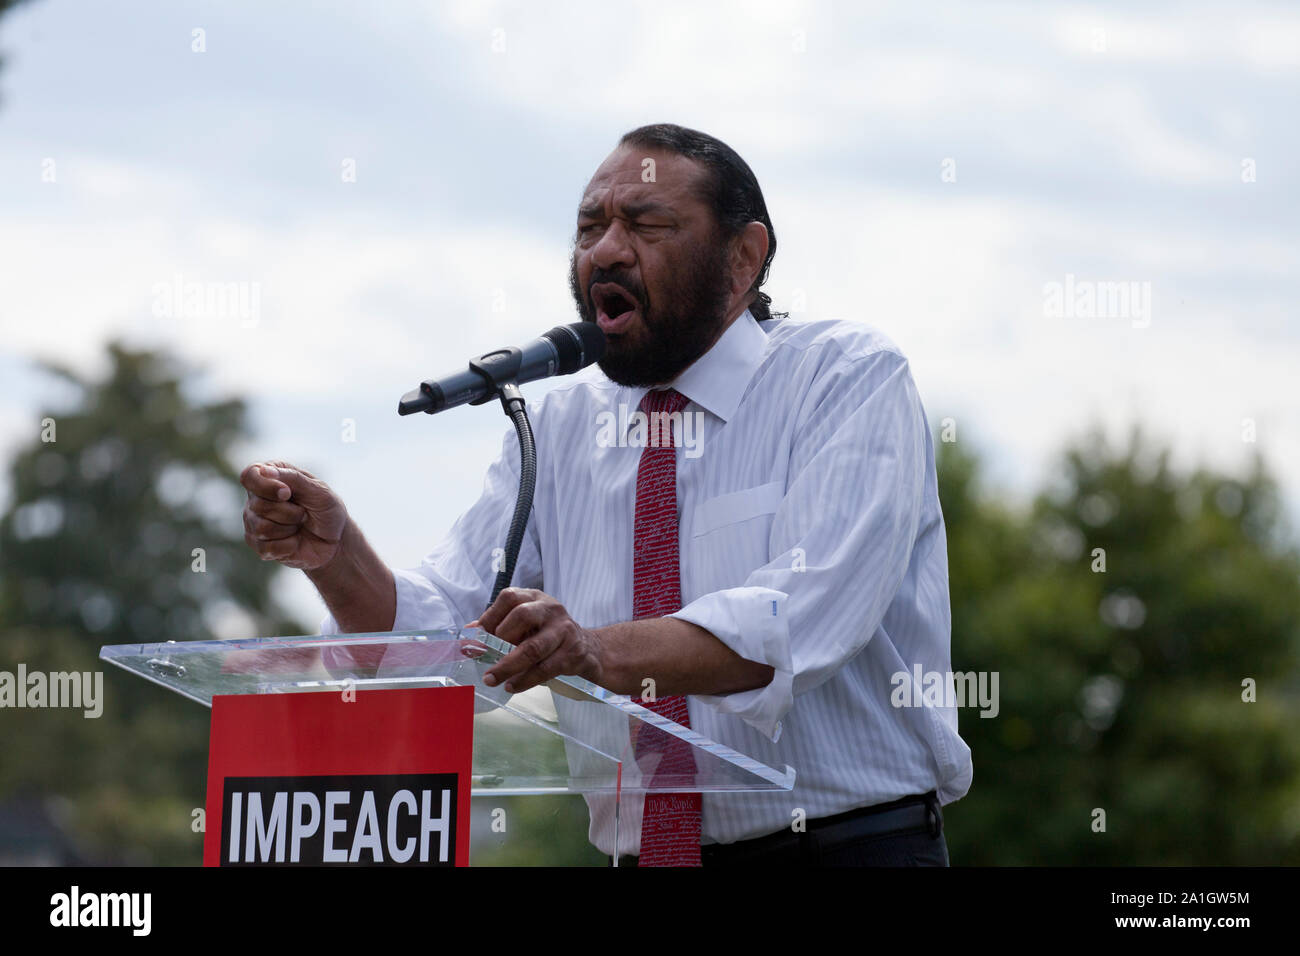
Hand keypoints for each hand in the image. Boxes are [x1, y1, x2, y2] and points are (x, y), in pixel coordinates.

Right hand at [240, 461, 348, 570]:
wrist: (335, 542)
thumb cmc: (327, 511)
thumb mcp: (320, 491)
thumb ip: (294, 478)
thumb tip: (264, 470)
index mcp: (271, 476)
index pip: (250, 475)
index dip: (265, 486)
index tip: (287, 493)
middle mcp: (257, 497)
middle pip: (258, 505)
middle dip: (289, 512)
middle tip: (303, 513)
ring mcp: (254, 522)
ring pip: (261, 528)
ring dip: (289, 529)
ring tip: (299, 526)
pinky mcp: (258, 544)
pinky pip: (266, 548)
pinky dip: (288, 545)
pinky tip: (295, 541)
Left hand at [472, 588, 603, 693]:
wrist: (589, 649)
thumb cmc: (548, 636)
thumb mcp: (526, 626)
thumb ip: (498, 628)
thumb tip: (468, 636)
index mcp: (535, 598)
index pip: (509, 597)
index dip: (490, 616)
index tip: (476, 638)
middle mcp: (551, 609)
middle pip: (522, 615)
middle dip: (499, 639)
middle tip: (483, 658)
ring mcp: (564, 630)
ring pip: (533, 647)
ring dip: (508, 666)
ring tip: (492, 679)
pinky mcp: (573, 653)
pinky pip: (545, 668)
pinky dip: (525, 680)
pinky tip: (513, 686)